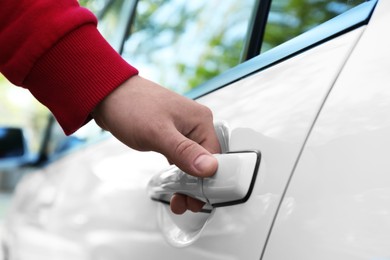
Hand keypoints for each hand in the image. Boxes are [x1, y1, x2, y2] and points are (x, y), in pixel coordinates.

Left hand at [92, 75, 220, 213]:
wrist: (108, 96)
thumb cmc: (131, 107)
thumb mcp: (157, 133)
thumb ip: (184, 152)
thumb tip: (210, 168)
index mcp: (201, 121)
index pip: (216, 157)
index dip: (209, 181)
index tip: (198, 199)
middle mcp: (196, 125)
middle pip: (206, 162)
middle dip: (198, 186)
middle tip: (186, 204)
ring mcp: (184, 131)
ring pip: (194, 163)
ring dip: (188, 183)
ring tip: (179, 201)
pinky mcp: (173, 136)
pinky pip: (182, 159)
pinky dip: (179, 174)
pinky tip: (174, 186)